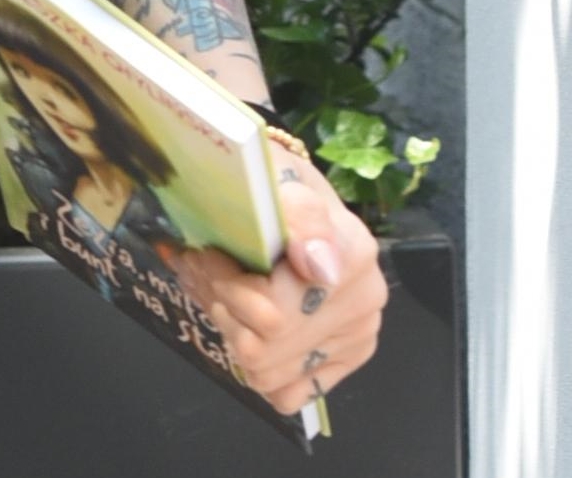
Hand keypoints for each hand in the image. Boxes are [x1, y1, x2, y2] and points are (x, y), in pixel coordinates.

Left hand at [169, 144, 388, 417]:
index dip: (226, 288)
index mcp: (353, 250)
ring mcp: (357, 335)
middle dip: (222, 306)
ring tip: (223, 292)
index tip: (208, 254)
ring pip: (266, 371)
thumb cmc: (275, 188)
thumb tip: (322, 268)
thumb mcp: (273, 177)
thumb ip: (298, 214)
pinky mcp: (344, 362)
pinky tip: (250, 325)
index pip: (270, 311)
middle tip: (205, 269)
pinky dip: (257, 366)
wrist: (292, 201)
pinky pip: (286, 394)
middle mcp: (366, 299)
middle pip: (264, 345)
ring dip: (232, 331)